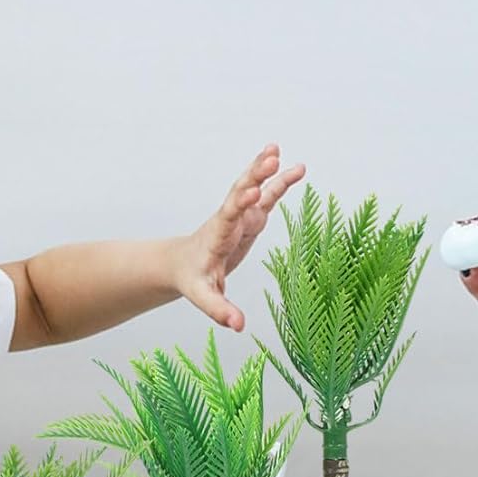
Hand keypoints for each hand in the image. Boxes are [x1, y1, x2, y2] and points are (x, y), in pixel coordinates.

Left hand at [172, 143, 305, 330]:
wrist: (182, 263)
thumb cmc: (192, 279)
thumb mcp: (203, 296)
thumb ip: (219, 309)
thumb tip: (238, 325)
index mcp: (217, 235)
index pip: (229, 215)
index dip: (240, 203)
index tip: (252, 191)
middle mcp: (229, 219)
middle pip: (241, 192)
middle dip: (254, 175)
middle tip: (270, 158)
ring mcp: (240, 215)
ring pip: (253, 187)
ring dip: (265, 169)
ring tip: (278, 150)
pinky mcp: (250, 217)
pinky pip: (266, 196)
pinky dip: (278, 181)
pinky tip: (295, 168)